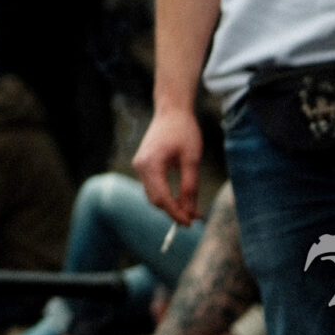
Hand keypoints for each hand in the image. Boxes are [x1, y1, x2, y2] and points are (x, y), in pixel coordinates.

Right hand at [132, 107, 202, 224]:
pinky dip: (166, 194)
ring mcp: (139, 165)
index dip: (176, 213)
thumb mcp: (192, 159)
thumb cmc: (183, 131)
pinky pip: (152, 186)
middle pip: (155, 200)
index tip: (190, 223)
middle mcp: (140, 166)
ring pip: (153, 195)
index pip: (162, 198)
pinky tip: (180, 197)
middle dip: (173, 211)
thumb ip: (190, 186)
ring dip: (170, 204)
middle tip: (194, 218)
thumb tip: (190, 211)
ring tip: (191, 209)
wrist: (171, 111)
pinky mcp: (143, 164)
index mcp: (151, 164)